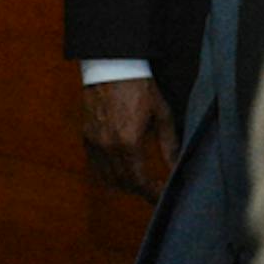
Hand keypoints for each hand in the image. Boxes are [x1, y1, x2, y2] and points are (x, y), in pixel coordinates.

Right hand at [79, 77, 176, 200]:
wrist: (111, 66)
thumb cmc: (139, 88)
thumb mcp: (162, 115)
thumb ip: (170, 146)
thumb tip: (177, 170)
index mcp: (128, 142)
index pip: (140, 182)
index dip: (152, 194)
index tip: (162, 197)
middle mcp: (108, 146)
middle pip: (123, 183)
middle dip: (140, 190)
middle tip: (154, 189)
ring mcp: (94, 142)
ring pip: (107, 177)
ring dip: (123, 184)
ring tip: (139, 181)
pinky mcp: (86, 135)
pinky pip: (95, 165)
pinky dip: (107, 173)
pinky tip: (119, 169)